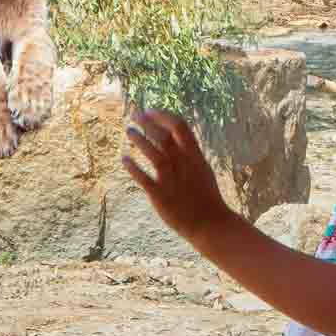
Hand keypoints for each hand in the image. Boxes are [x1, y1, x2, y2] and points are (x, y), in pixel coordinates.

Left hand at [122, 109, 231, 241]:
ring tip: (129, 131)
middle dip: (148, 123)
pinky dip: (133, 167)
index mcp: (195, 156)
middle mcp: (183, 165)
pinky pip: (143, 178)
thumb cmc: (206, 196)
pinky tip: (124, 159)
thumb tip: (177, 137)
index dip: (163, 116)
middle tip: (135, 115)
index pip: (180, 127)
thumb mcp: (202, 169)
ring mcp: (172, 180)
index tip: (150, 111)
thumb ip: (190, 153)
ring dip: (139, 140)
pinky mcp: (161, 196)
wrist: (211, 224)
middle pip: (163, 136)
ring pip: (153, 154)